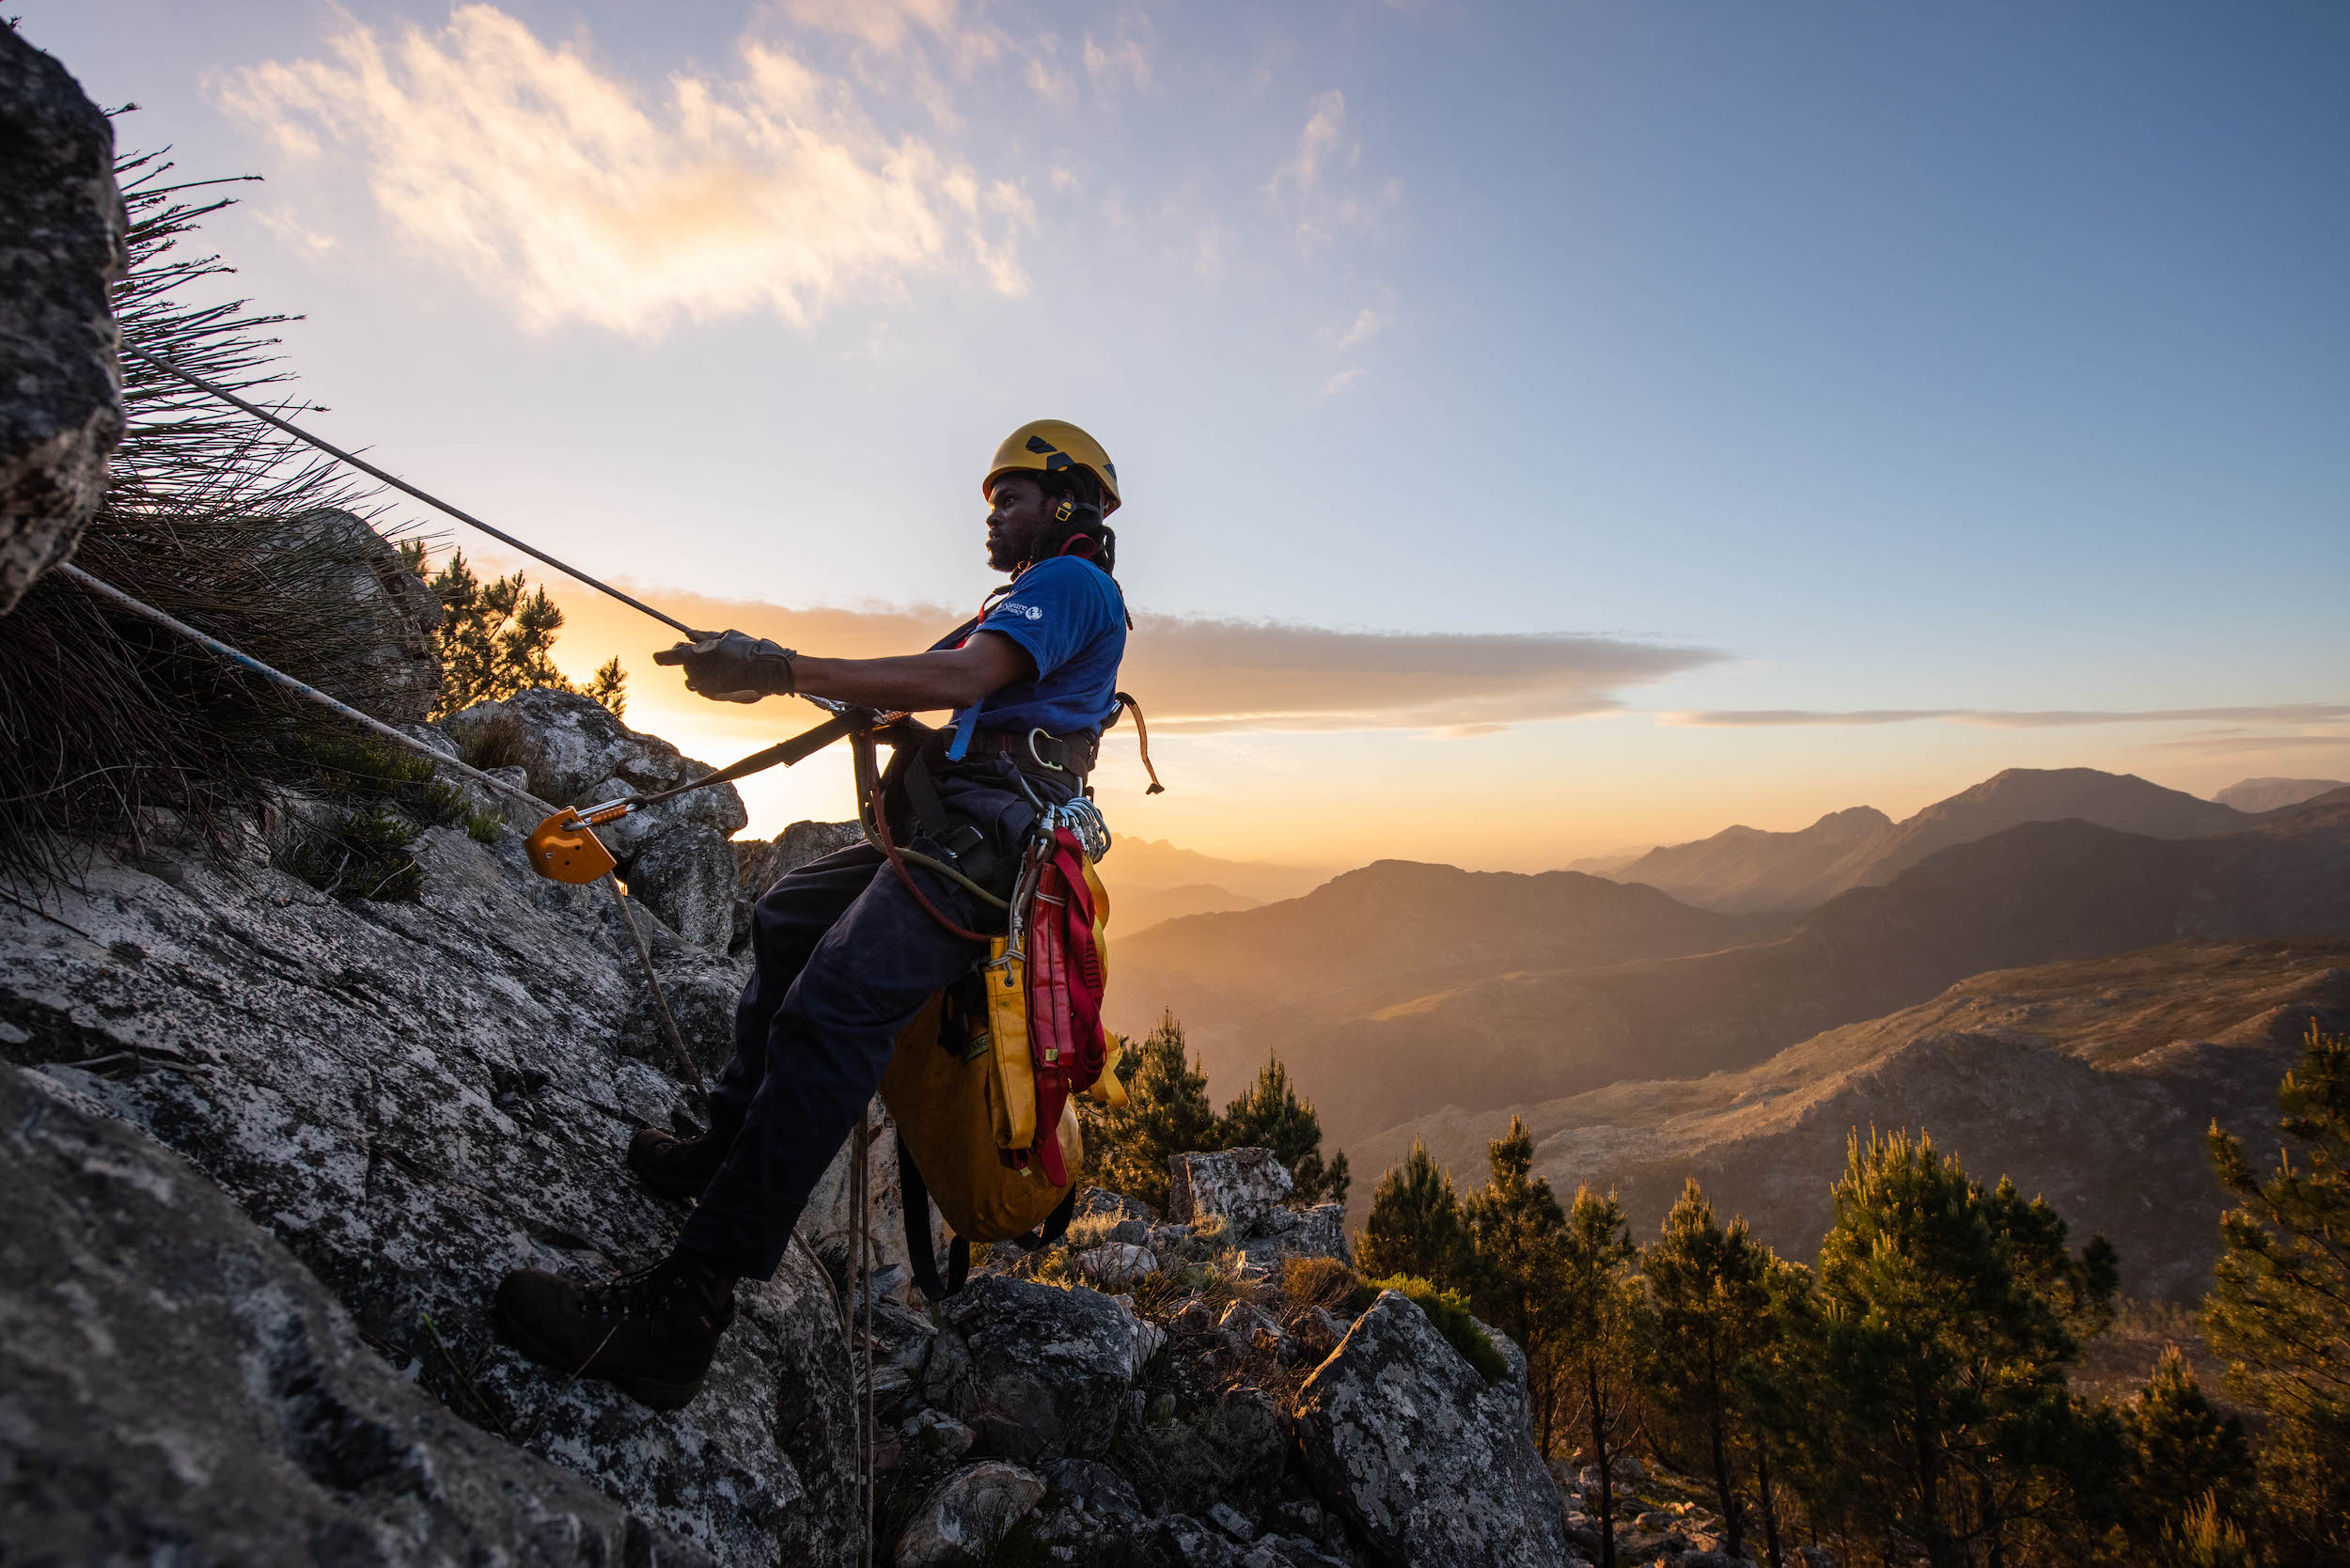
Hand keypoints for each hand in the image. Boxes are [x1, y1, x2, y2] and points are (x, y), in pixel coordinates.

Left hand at [653, 629, 796, 702]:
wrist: (767, 671)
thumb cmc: (747, 649)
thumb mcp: (725, 636)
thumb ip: (704, 636)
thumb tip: (688, 635)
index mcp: (699, 655)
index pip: (672, 656)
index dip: (663, 656)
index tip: (657, 657)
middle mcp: (698, 673)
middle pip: (684, 667)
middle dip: (692, 660)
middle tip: (709, 654)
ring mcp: (705, 686)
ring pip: (692, 678)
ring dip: (700, 671)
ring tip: (720, 665)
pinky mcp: (712, 695)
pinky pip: (702, 687)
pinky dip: (707, 681)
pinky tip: (723, 675)